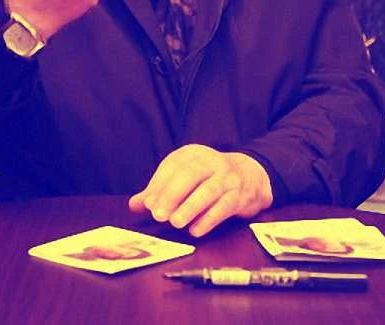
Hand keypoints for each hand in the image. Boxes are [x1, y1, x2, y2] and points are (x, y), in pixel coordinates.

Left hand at [128, 144, 272, 237]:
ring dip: (191, 207)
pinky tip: (196, 230)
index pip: (173, 166)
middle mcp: (212, 162)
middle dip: (173, 195)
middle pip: (191, 175)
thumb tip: (134, 205)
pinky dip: (209, 219)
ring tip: (175, 223)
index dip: (159, 185)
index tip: (148, 204)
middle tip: (158, 215)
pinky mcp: (240, 195)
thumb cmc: (208, 178)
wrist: (251, 175)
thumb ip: (159, 191)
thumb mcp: (184, 178)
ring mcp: (228, 178)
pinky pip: (225, 207)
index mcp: (193, 154)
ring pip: (209, 191)